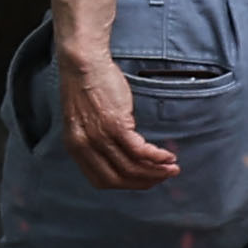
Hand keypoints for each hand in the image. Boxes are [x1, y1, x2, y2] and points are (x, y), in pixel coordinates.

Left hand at [55, 48, 182, 188]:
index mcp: (76, 149)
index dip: (125, 185)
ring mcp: (100, 138)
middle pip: (118, 179)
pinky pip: (140, 151)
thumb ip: (94, 140)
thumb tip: (118, 154)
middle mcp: (86, 147)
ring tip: (171, 169)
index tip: (142, 181)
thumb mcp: (82, 121)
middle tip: (162, 178)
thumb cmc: (84, 85)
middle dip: (144, 182)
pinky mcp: (116, 125)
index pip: (102, 180)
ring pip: (132, 168)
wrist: (82, 62)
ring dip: (155, 171)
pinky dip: (156, 157)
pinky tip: (167, 156)